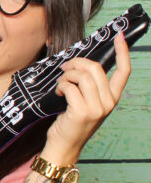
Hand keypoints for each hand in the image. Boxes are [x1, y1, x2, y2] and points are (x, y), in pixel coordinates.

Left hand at [42, 34, 130, 164]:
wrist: (64, 146)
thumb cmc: (72, 122)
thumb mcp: (88, 103)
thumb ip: (90, 87)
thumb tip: (80, 65)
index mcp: (113, 98)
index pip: (124, 71)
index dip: (123, 52)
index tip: (120, 37)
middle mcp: (108, 103)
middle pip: (96, 68)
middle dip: (77, 63)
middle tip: (65, 68)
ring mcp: (96, 108)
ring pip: (82, 76)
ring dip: (66, 75)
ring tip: (61, 83)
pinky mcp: (82, 112)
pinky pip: (69, 87)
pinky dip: (60, 86)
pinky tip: (58, 93)